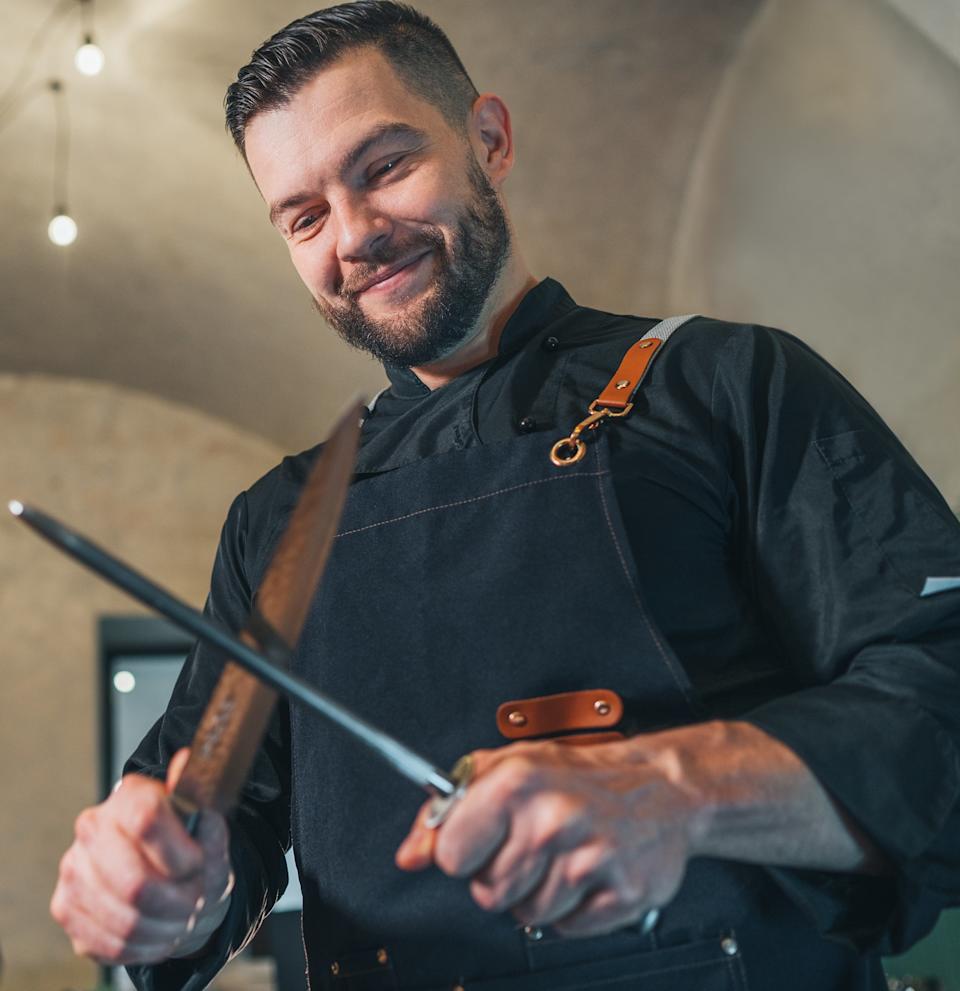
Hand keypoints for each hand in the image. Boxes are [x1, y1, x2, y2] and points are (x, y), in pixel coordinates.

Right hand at [50, 748, 233, 964]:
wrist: (164, 879)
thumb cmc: (190, 854)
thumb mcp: (212, 837)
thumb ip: (211, 824)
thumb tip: (206, 811)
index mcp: (132, 794)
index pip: (147, 821)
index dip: (180, 854)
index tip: (198, 865)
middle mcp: (93, 825)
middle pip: (135, 883)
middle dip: (177, 903)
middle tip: (196, 903)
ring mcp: (73, 867)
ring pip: (126, 920)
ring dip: (165, 928)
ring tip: (182, 919)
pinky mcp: (65, 907)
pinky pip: (111, 943)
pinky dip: (146, 945)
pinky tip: (160, 933)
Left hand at [396, 738, 706, 936]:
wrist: (661, 787)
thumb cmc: (577, 774)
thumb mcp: (506, 768)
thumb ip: (449, 809)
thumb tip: (410, 855)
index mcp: (515, 782)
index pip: (450, 856)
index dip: (464, 852)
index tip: (484, 839)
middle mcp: (551, 818)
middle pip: (487, 894)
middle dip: (504, 876)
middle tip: (533, 845)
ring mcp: (590, 857)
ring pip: (526, 916)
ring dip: (540, 894)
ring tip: (563, 856)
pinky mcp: (622, 893)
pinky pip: (568, 929)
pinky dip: (574, 910)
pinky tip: (587, 874)